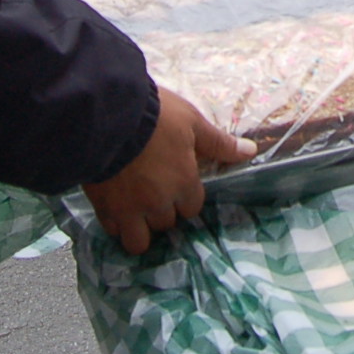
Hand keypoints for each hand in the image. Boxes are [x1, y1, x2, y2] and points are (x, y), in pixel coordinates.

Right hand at [82, 86, 256, 254]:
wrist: (108, 114)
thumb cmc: (155, 115)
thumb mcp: (192, 122)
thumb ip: (219, 143)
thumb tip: (250, 151)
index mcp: (183, 183)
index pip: (192, 208)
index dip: (185, 196)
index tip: (177, 182)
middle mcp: (159, 203)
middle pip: (166, 223)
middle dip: (162, 210)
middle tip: (153, 190)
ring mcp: (129, 210)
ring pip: (139, 240)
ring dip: (140, 227)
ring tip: (135, 209)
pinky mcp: (103, 208)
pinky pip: (113, 231)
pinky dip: (116, 223)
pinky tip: (115, 206)